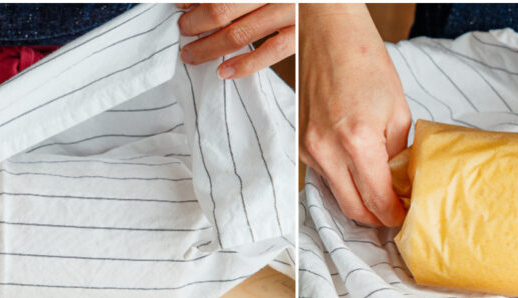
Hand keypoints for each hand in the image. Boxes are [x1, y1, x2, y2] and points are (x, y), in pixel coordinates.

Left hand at [177, 3, 294, 79]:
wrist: (337, 0)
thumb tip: (196, 1)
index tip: (180, 4)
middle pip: (223, 9)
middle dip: (196, 23)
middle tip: (182, 31)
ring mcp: (291, 12)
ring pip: (240, 33)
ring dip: (210, 47)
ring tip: (192, 54)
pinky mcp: (303, 34)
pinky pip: (269, 52)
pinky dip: (244, 64)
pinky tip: (224, 71)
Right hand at [298, 4, 409, 226]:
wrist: (329, 35)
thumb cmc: (365, 62)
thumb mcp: (398, 111)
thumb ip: (398, 154)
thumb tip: (400, 184)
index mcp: (356, 142)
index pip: (377, 201)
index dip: (395, 216)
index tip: (406, 217)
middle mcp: (325, 150)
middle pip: (352, 209)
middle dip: (377, 218)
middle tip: (396, 213)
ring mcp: (308, 149)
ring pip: (336, 194)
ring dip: (359, 198)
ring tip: (381, 188)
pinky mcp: (300, 144)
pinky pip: (324, 175)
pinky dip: (343, 179)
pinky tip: (359, 167)